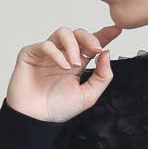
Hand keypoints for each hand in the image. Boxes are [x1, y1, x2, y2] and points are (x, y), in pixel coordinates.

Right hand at [6, 25, 123, 123]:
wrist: (36, 119)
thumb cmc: (57, 109)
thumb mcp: (88, 96)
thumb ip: (102, 76)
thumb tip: (107, 54)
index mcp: (76, 65)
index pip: (90, 45)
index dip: (103, 35)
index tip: (116, 30)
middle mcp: (62, 56)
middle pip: (78, 34)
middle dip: (90, 38)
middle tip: (96, 49)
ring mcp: (47, 53)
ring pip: (63, 33)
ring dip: (73, 45)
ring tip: (75, 64)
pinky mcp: (31, 53)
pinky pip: (46, 44)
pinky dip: (57, 54)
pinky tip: (63, 66)